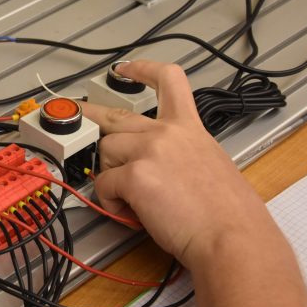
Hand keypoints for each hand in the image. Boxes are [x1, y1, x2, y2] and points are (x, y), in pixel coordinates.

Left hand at [82, 60, 267, 268]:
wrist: (232, 238)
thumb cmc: (228, 213)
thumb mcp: (210, 163)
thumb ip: (180, 153)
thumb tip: (158, 166)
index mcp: (189, 128)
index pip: (168, 80)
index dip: (142, 69)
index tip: (125, 68)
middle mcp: (167, 132)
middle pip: (114, 116)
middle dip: (87, 114)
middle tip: (74, 114)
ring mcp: (149, 150)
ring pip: (105, 151)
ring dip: (110, 174)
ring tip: (131, 197)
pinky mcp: (134, 175)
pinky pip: (103, 184)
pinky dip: (110, 202)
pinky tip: (131, 213)